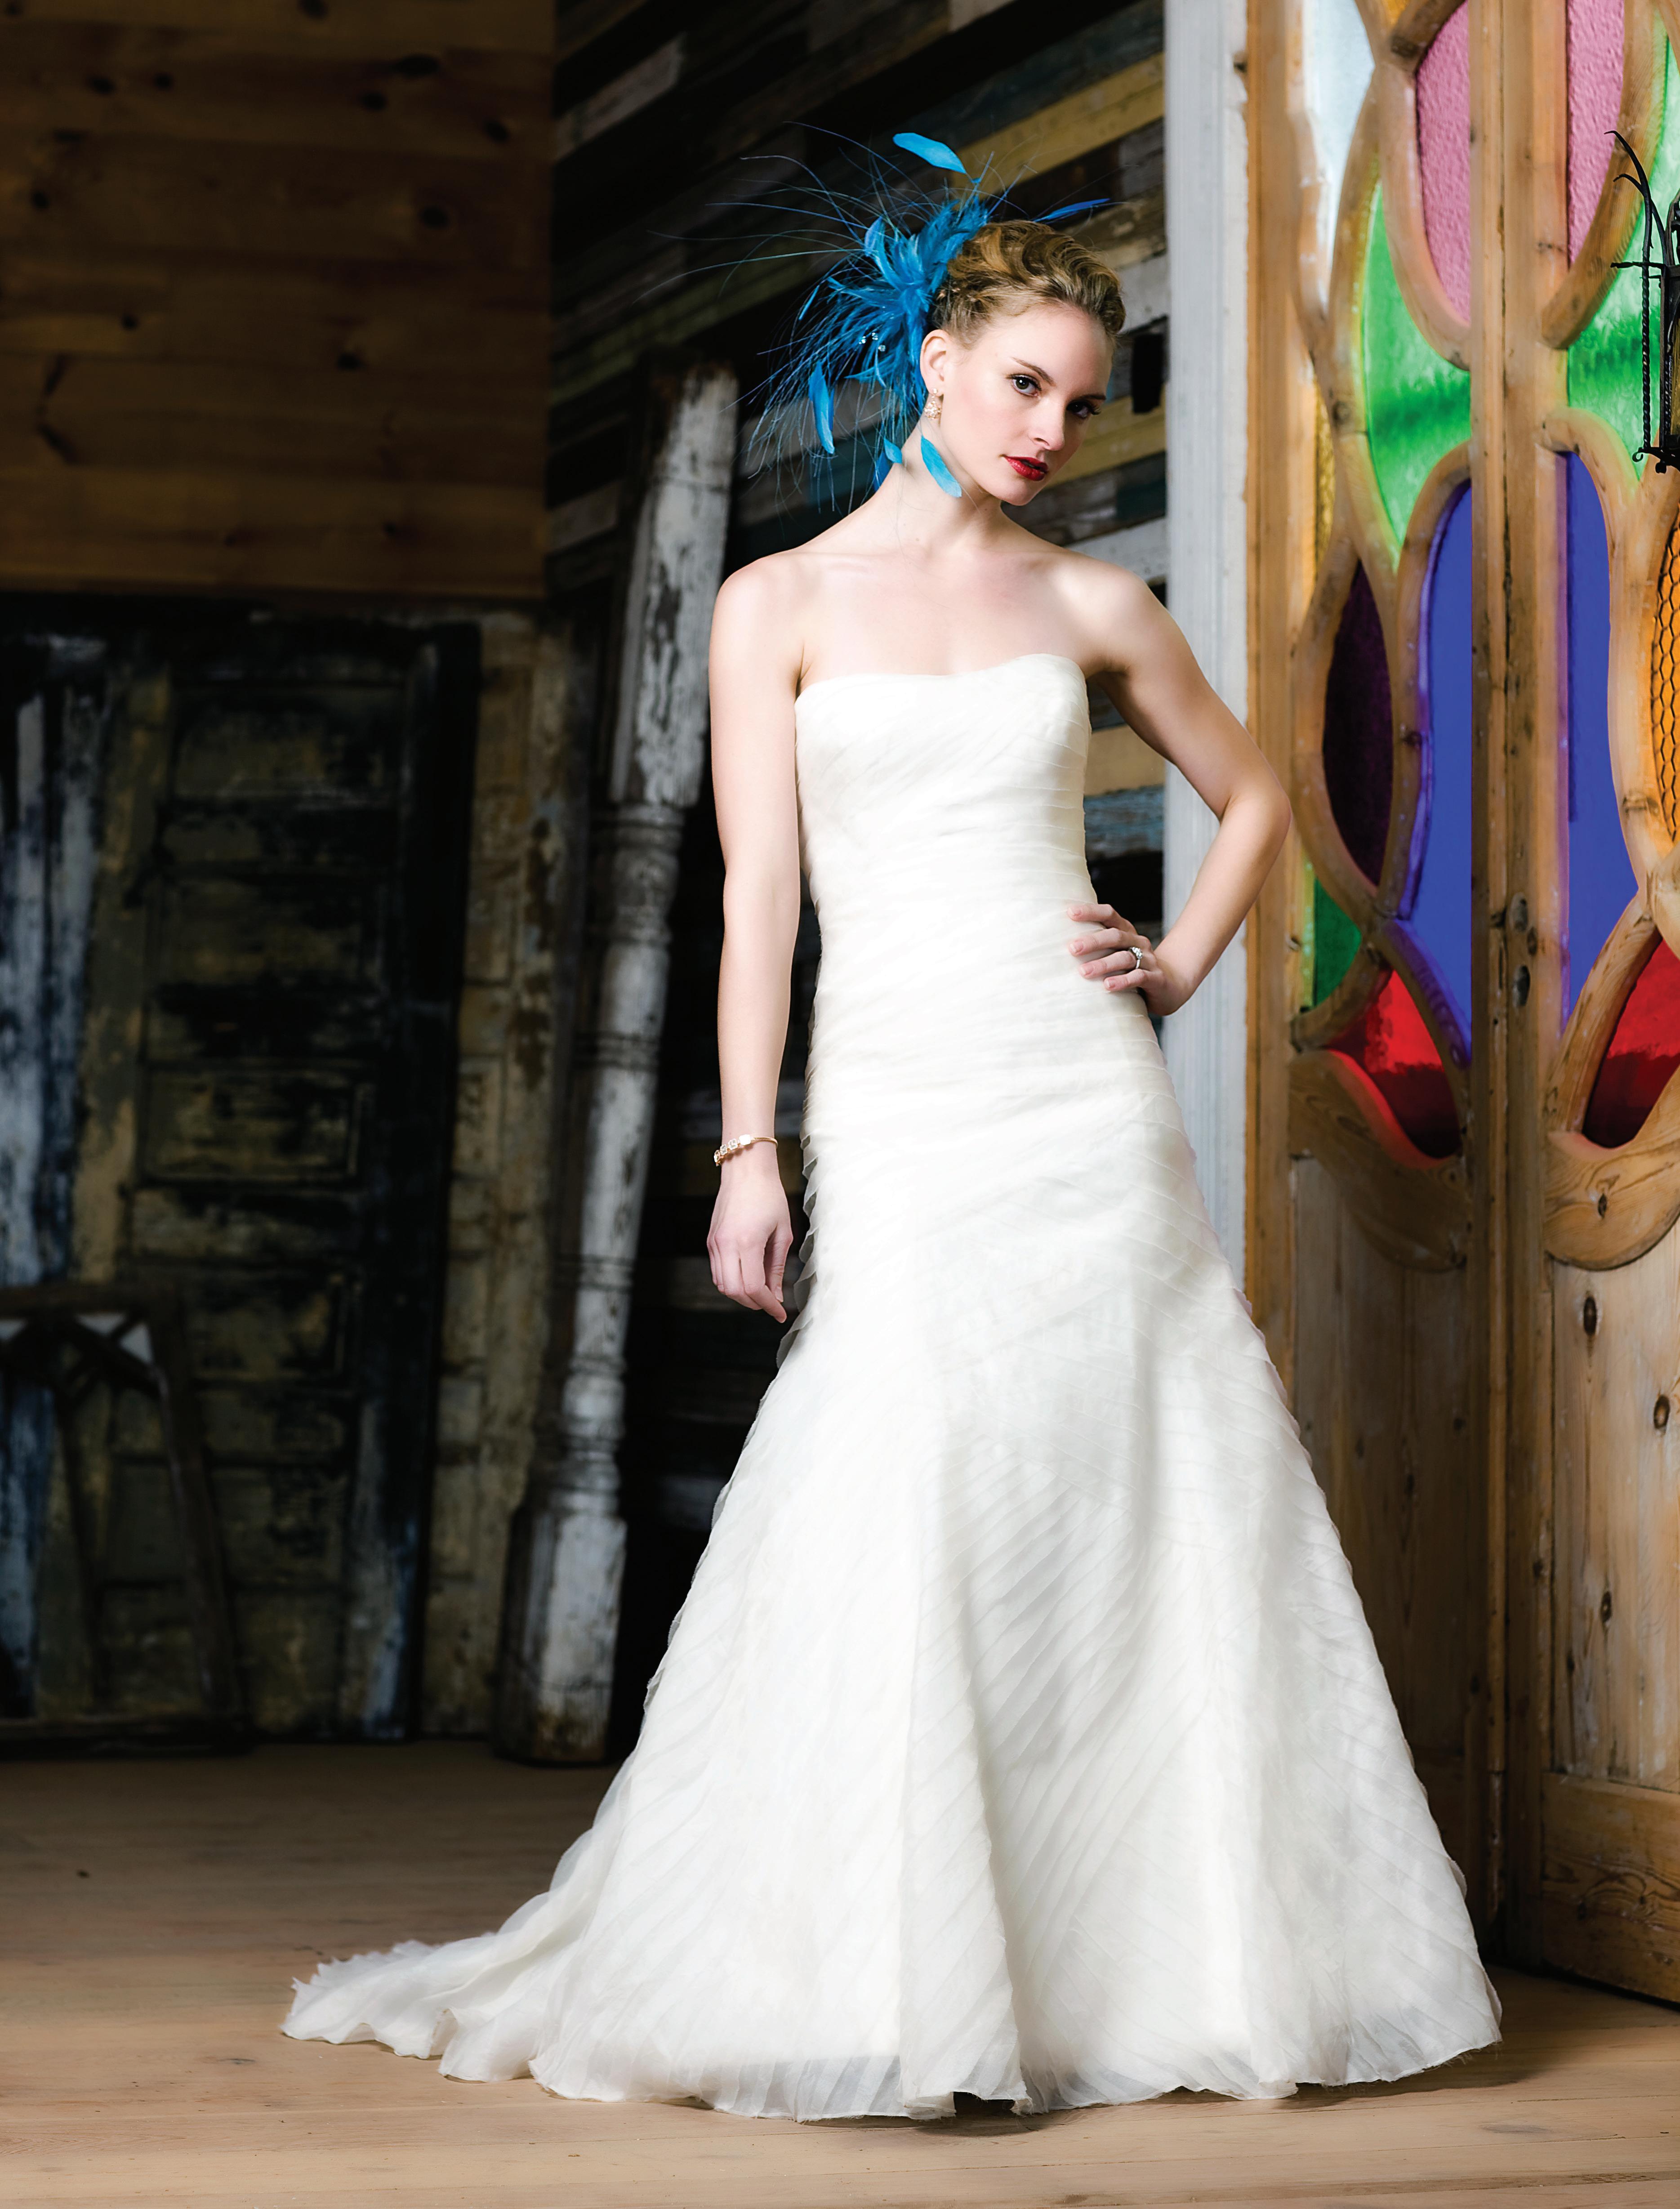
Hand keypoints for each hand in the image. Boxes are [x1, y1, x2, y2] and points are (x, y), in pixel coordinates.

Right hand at [707, 1144, 794, 1320]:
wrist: (745, 1170)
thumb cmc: (769, 1196)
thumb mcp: (782, 1232)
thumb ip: (777, 1266)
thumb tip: (777, 1295)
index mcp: (747, 1242)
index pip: (754, 1288)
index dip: (768, 1305)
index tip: (780, 1313)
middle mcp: (726, 1245)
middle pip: (734, 1292)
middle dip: (754, 1303)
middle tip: (771, 1303)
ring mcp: (715, 1243)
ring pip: (722, 1285)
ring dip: (741, 1294)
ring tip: (761, 1292)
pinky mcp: (711, 1240)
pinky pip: (717, 1271)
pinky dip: (731, 1281)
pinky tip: (747, 1277)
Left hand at [1066, 903, 1190, 1015]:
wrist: (1169, 986)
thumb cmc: (1132, 968)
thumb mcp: (1115, 954)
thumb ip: (1096, 948)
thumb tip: (1060, 945)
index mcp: (1126, 932)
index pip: (1110, 915)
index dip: (1091, 912)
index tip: (1070, 913)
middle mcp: (1137, 942)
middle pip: (1115, 936)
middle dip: (1093, 942)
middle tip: (1072, 948)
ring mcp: (1148, 960)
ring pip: (1125, 958)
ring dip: (1103, 964)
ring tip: (1083, 972)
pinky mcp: (1156, 978)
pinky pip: (1139, 977)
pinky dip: (1123, 981)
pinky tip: (1107, 986)